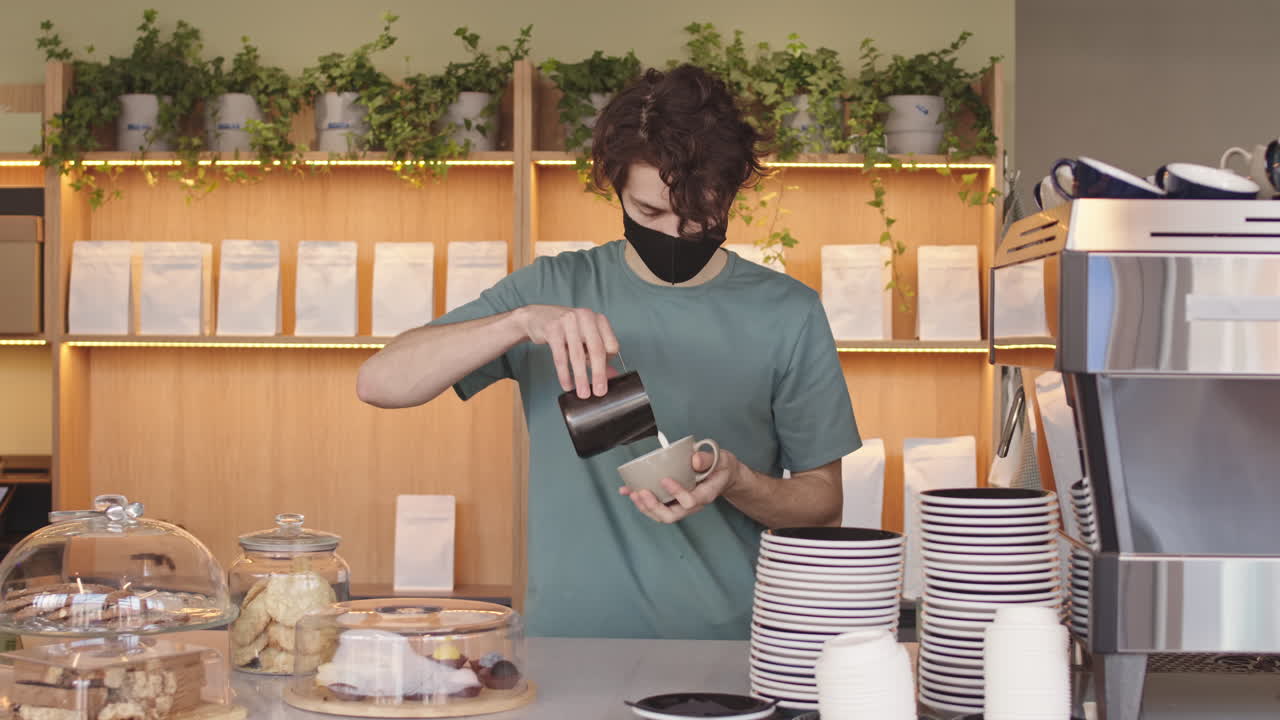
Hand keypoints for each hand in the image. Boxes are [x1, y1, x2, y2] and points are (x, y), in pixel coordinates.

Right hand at [515, 305, 619, 397]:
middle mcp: (586, 317)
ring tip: (583, 393)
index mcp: (599, 319)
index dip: (609, 362)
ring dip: (581, 378)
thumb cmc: (566, 330)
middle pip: (597, 350)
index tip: (603, 375)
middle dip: (598, 374)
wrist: (537, 317)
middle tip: (599, 392)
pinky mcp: (552, 329)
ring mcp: (568, 321)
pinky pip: (560, 356)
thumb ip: (598, 355)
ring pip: (577, 355)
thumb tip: (612, 376)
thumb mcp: (584, 339)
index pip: (611, 345)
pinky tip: (567, 385)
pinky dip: (564, 374)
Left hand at [620, 448, 743, 523]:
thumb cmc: (720, 467)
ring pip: (662, 515)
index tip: (665, 480)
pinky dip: (641, 501)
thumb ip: (707, 459)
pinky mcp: (673, 501)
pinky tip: (627, 492)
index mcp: (705, 494)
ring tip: (632, 493)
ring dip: (645, 507)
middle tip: (642, 492)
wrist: (722, 475)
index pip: (690, 501)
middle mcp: (693, 504)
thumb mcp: (720, 459)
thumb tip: (693, 460)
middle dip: (654, 507)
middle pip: (672, 515)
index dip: (677, 493)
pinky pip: (657, 506)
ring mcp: (682, 505)